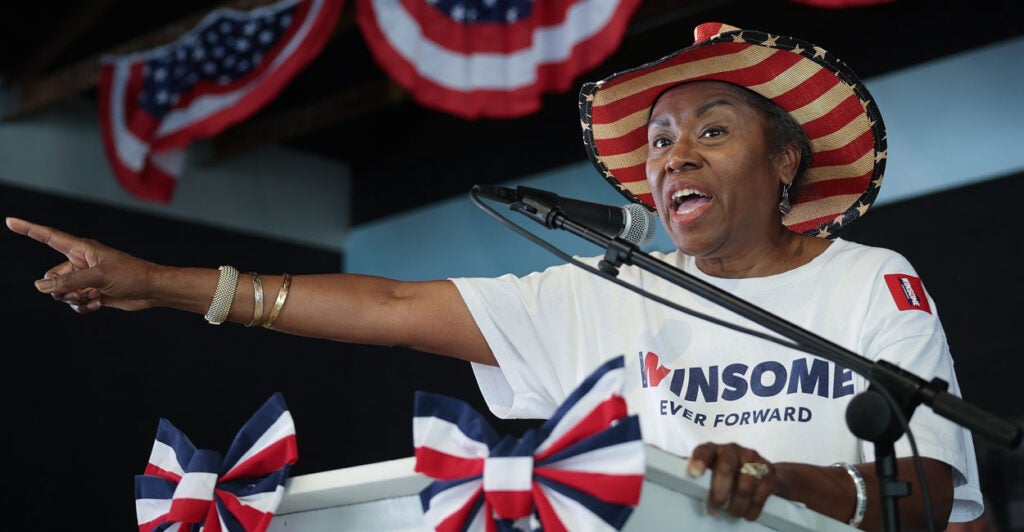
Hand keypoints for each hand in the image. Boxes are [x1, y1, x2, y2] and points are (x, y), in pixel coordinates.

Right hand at [6, 217, 160, 312]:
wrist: (151, 290)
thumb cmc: (130, 276)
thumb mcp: (98, 277)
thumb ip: (69, 281)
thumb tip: (41, 286)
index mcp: (82, 249)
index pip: (49, 237)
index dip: (29, 229)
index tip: (9, 221)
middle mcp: (80, 262)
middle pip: (51, 277)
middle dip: (61, 288)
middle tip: (84, 289)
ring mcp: (85, 278)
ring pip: (61, 292)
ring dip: (75, 298)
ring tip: (95, 295)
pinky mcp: (92, 292)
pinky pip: (74, 303)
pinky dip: (83, 306)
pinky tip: (99, 304)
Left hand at [688, 442, 775, 520]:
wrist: (761, 470)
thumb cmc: (727, 472)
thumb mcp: (712, 470)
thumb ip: (699, 477)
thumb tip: (680, 486)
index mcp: (715, 449)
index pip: (705, 451)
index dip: (699, 460)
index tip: (694, 473)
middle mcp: (733, 450)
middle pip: (725, 468)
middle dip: (719, 492)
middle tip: (713, 509)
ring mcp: (752, 458)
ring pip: (745, 484)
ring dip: (737, 504)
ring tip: (733, 513)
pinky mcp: (768, 471)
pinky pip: (760, 493)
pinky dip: (752, 508)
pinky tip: (747, 514)